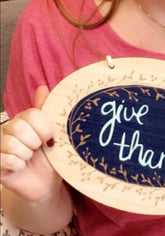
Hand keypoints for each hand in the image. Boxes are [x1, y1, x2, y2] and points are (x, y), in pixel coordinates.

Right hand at [0, 85, 61, 200]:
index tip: (50, 138)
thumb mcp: (53, 132)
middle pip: (20, 127)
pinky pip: (7, 159)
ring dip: (27, 154)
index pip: (31, 114)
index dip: (44, 128)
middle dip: (35, 141)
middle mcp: (9, 129)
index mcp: (24, 119)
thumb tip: (42, 88)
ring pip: (13, 144)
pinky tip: (21, 167)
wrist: (47, 183)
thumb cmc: (51, 157)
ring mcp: (0, 146)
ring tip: (29, 158)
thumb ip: (46, 110)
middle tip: (38, 149)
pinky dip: (19, 165)